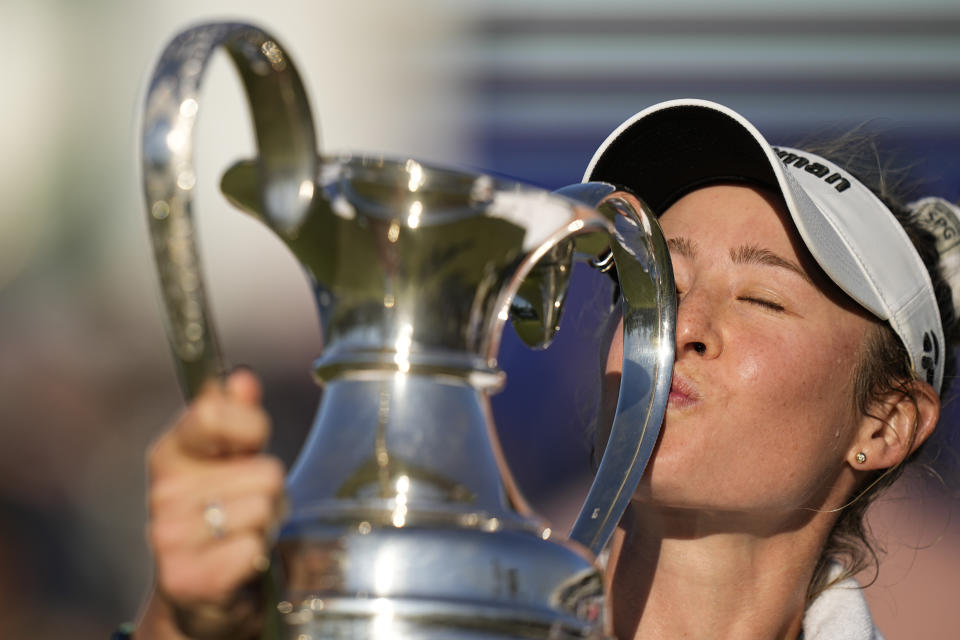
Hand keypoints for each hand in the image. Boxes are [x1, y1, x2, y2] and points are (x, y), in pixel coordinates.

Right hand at [136, 370, 284, 638]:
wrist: (199, 597)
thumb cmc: (221, 518)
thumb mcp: (229, 462)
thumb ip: (238, 419)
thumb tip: (241, 378)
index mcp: (170, 455)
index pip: (212, 413)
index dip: (250, 427)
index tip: (251, 445)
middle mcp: (162, 494)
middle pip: (264, 470)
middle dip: (271, 492)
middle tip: (249, 510)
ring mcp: (169, 538)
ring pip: (265, 509)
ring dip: (267, 526)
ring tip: (245, 536)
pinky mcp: (186, 578)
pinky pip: (254, 548)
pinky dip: (257, 557)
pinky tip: (240, 564)